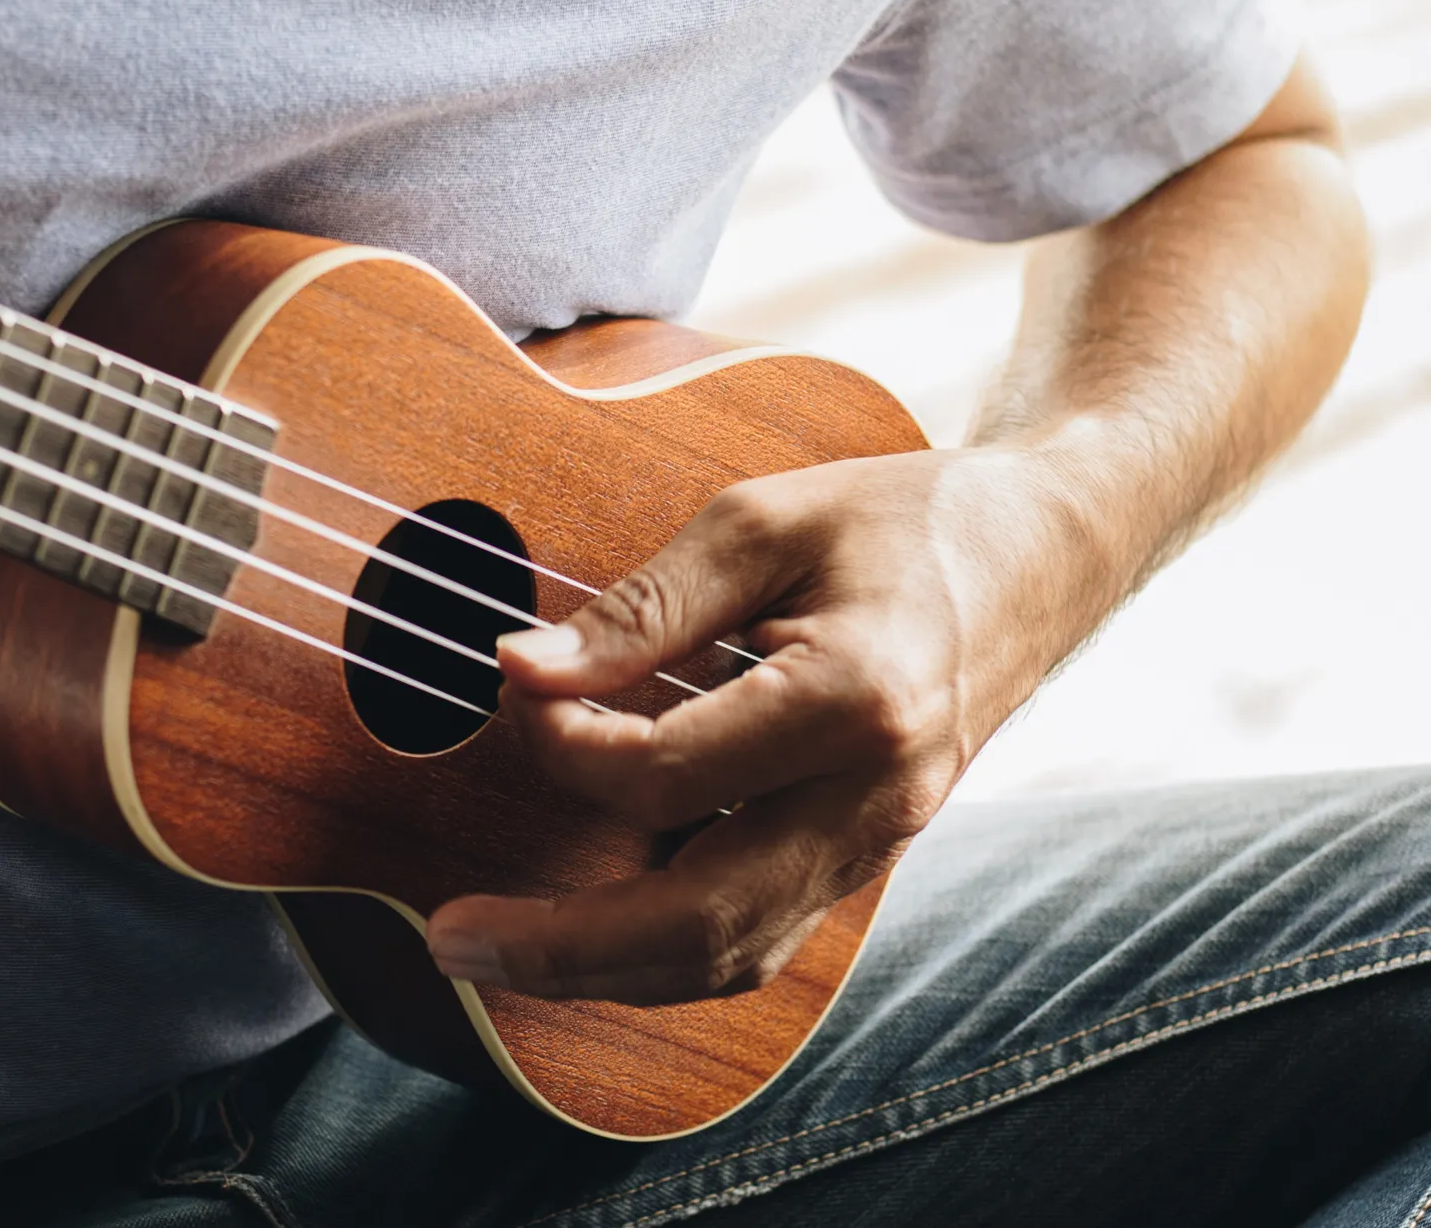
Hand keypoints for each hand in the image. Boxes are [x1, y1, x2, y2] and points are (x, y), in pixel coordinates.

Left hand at [425, 444, 1108, 1003]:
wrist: (1045, 555)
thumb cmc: (900, 519)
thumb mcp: (762, 520)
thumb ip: (641, 605)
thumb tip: (520, 670)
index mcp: (856, 701)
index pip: (671, 773)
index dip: (566, 743)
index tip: (515, 687)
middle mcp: (874, 800)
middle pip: (703, 921)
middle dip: (562, 946)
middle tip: (448, 936)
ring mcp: (875, 845)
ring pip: (731, 956)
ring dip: (601, 972)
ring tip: (491, 954)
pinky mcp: (859, 859)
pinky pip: (756, 936)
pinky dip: (659, 952)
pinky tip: (578, 932)